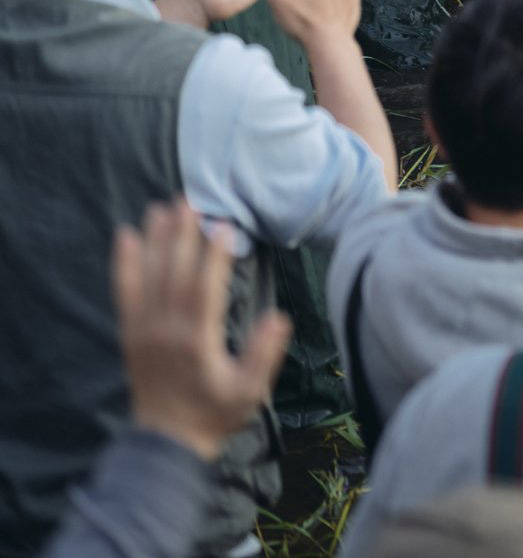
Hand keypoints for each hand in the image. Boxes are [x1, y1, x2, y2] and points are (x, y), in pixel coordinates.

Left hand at [113, 202, 290, 461]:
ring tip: (161, 207)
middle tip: (188, 201)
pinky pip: (124, 292)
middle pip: (173, 273)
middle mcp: (165, 330)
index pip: (204, 288)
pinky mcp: (131, 333)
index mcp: (196, 341)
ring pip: (148, 276)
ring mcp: (144, 330)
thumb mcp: (250, 391)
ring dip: (154, 240)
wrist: (166, 442)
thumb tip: (278, 317)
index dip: (213, 256)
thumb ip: (264, 354)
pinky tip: (125, 238)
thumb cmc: (215, 414)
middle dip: (181, 235)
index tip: (222, 225)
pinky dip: (124, 263)